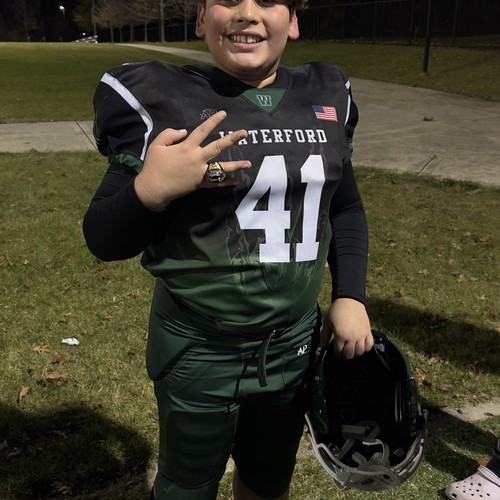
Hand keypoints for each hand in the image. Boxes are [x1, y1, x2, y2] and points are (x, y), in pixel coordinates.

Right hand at [134, 110, 250, 208]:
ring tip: (249, 163)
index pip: (202, 131)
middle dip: (232, 139)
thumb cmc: (154, 166)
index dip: (213, 121)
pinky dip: (226, 182)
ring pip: (221, 168)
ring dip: (236, 165)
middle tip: (245, 133)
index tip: (223, 114)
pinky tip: (236, 180)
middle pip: (217, 147)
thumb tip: (185, 131)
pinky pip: (215, 183)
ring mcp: (200, 172)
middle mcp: (196, 159)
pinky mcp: (199, 184)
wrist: (153, 189)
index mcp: (186, 147)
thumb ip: (170, 134)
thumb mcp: (156, 145)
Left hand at [319, 298, 372, 358]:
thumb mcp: (327, 324)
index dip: (336, 353)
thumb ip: (323, 338)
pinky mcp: (368, 332)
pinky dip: (365, 348)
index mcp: (340, 335)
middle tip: (343, 350)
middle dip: (345, 355)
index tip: (336, 350)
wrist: (349, 300)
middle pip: (349, 355)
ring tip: (351, 348)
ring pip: (360, 352)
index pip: (339, 352)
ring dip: (354, 353)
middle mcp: (352, 337)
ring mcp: (361, 335)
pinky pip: (369, 346)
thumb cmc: (336, 311)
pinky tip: (360, 345)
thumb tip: (319, 351)